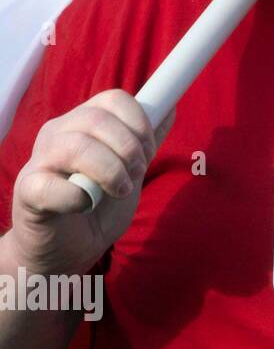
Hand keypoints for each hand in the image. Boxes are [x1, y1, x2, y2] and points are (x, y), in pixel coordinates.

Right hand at [8, 90, 174, 275]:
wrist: (68, 249)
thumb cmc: (98, 205)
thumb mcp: (130, 169)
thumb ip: (146, 141)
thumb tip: (171, 107)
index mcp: (82, 123)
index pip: (114, 99)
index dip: (140, 124)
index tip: (148, 153)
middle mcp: (57, 134)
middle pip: (97, 118)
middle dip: (129, 148)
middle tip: (137, 173)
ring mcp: (38, 162)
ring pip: (77, 146)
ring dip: (110, 171)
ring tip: (118, 190)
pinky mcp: (27, 192)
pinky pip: (51, 186)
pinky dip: (77, 197)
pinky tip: (86, 205)